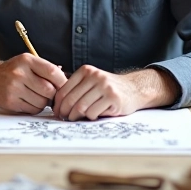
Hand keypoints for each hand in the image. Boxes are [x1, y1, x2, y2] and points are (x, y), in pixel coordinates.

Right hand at [0, 53, 66, 114]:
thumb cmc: (16, 71)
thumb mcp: (30, 63)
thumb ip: (47, 70)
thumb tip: (68, 83)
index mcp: (27, 60)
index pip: (52, 72)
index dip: (62, 81)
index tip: (65, 86)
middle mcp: (19, 73)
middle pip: (49, 90)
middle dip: (53, 94)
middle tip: (51, 94)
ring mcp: (13, 88)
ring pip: (42, 102)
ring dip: (44, 102)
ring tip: (38, 96)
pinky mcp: (10, 102)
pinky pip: (33, 110)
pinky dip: (36, 108)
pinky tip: (30, 101)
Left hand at [53, 66, 178, 120]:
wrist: (133, 89)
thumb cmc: (108, 88)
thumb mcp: (92, 81)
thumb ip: (76, 88)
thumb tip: (56, 104)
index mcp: (86, 71)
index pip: (64, 89)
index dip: (57, 103)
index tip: (56, 111)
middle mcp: (95, 76)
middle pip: (71, 99)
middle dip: (64, 112)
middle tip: (64, 118)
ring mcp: (105, 87)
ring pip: (81, 107)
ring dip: (75, 116)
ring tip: (75, 118)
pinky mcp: (113, 98)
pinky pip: (93, 112)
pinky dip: (90, 117)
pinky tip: (94, 115)